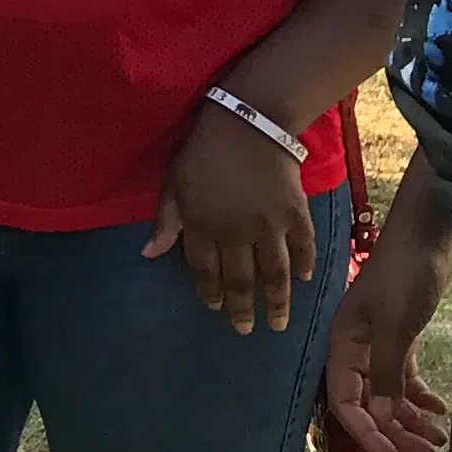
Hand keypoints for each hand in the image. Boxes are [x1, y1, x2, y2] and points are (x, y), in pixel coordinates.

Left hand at [145, 102, 317, 333]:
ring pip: (274, 273)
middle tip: (246, 329)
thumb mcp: (172, 184)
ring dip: (277, 301)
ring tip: (279, 323)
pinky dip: (304, 265)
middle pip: (240, 280)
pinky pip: (303, 247)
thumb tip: (147, 255)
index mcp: (202, 226)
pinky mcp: (296, 213)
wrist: (248, 122)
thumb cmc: (202, 152)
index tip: (215, 308)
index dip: (210, 292)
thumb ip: (164, 222)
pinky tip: (302, 280)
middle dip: (243, 309)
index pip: (205, 270)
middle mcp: (236, 232)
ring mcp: (269, 225)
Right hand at [324, 231, 451, 451]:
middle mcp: (354, 351)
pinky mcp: (400, 339)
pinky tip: (438, 410)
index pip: (346, 402)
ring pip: (387, 395)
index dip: (368, 434)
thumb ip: (386, 371)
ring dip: (410, 420)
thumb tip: (381, 417)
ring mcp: (378, 346)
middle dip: (396, 433)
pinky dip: (418, 398)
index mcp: (342, 346)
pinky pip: (403, 379)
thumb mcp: (395, 325)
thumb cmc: (405, 275)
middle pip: (369, 405)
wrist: (428, 235)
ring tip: (439, 440)